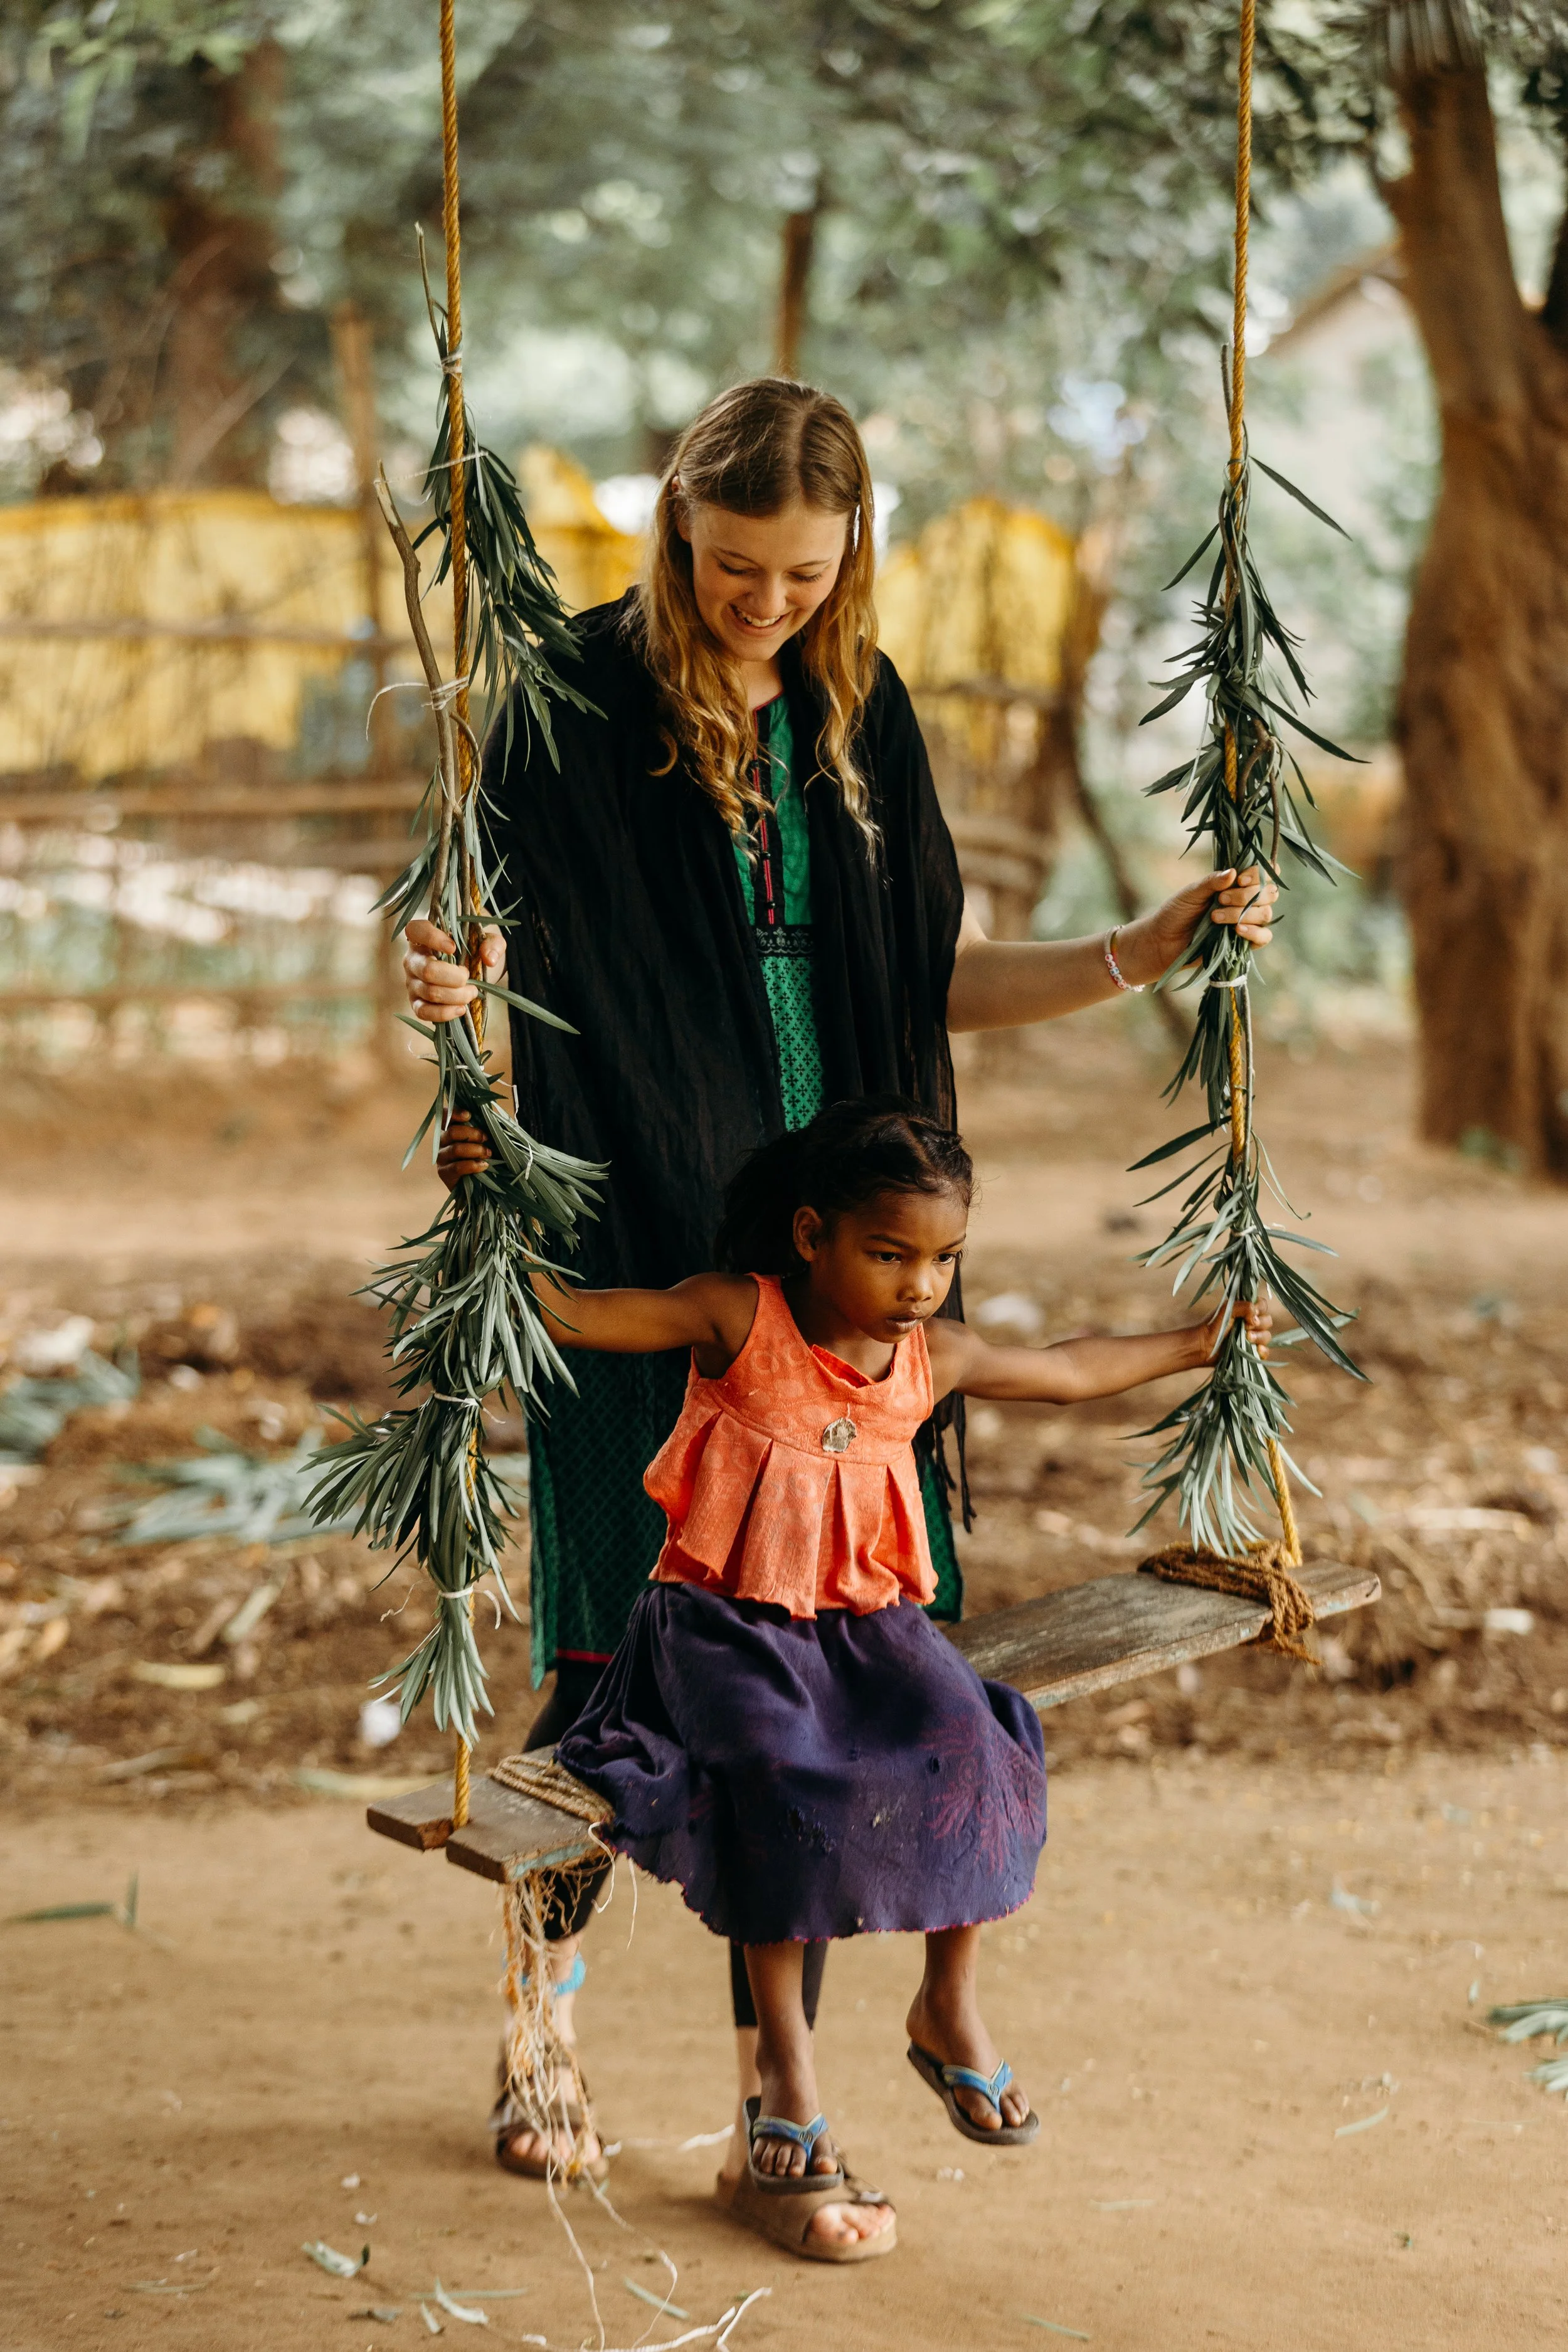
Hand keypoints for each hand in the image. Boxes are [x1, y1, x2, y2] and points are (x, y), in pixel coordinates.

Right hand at [404, 918, 504, 1023]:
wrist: (471, 972)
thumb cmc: (473, 951)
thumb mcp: (486, 942)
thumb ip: (492, 943)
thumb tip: (489, 959)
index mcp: (423, 936)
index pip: (416, 931)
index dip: (432, 938)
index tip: (453, 948)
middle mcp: (413, 959)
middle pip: (427, 970)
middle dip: (455, 978)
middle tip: (469, 977)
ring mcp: (412, 982)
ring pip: (430, 992)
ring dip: (456, 996)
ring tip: (472, 992)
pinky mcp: (416, 1002)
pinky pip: (423, 1012)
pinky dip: (444, 1013)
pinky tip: (461, 1009)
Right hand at [436, 1111, 492, 1191]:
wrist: (475, 1185)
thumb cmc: (479, 1156)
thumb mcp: (481, 1140)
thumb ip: (482, 1127)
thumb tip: (493, 1115)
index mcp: (449, 1129)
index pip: (446, 1116)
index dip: (455, 1113)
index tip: (469, 1115)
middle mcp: (441, 1141)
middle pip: (452, 1132)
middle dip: (473, 1134)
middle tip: (486, 1139)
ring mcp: (441, 1157)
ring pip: (456, 1149)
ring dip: (476, 1150)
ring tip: (488, 1154)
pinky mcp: (444, 1173)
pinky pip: (458, 1167)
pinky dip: (473, 1165)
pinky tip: (484, 1166)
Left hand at [1115, 868, 1276, 986]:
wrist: (1162, 943)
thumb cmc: (1174, 913)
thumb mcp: (1190, 893)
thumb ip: (1212, 882)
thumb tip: (1233, 872)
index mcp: (1234, 884)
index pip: (1263, 873)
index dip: (1258, 874)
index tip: (1239, 880)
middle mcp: (1245, 901)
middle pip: (1268, 893)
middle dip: (1246, 895)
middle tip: (1220, 900)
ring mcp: (1247, 922)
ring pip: (1265, 914)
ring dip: (1242, 913)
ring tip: (1215, 918)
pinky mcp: (1244, 943)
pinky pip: (1264, 937)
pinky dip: (1255, 933)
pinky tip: (1238, 931)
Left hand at [1197, 1295, 1273, 1362]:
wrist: (1203, 1345)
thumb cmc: (1213, 1325)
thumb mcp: (1227, 1309)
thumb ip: (1244, 1306)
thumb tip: (1256, 1317)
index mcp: (1245, 1311)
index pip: (1262, 1306)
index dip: (1260, 1310)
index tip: (1250, 1315)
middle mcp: (1250, 1323)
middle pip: (1268, 1321)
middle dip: (1259, 1324)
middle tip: (1245, 1328)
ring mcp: (1252, 1338)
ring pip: (1267, 1336)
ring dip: (1259, 1337)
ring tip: (1246, 1338)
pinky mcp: (1251, 1352)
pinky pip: (1265, 1352)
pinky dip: (1263, 1351)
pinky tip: (1256, 1350)